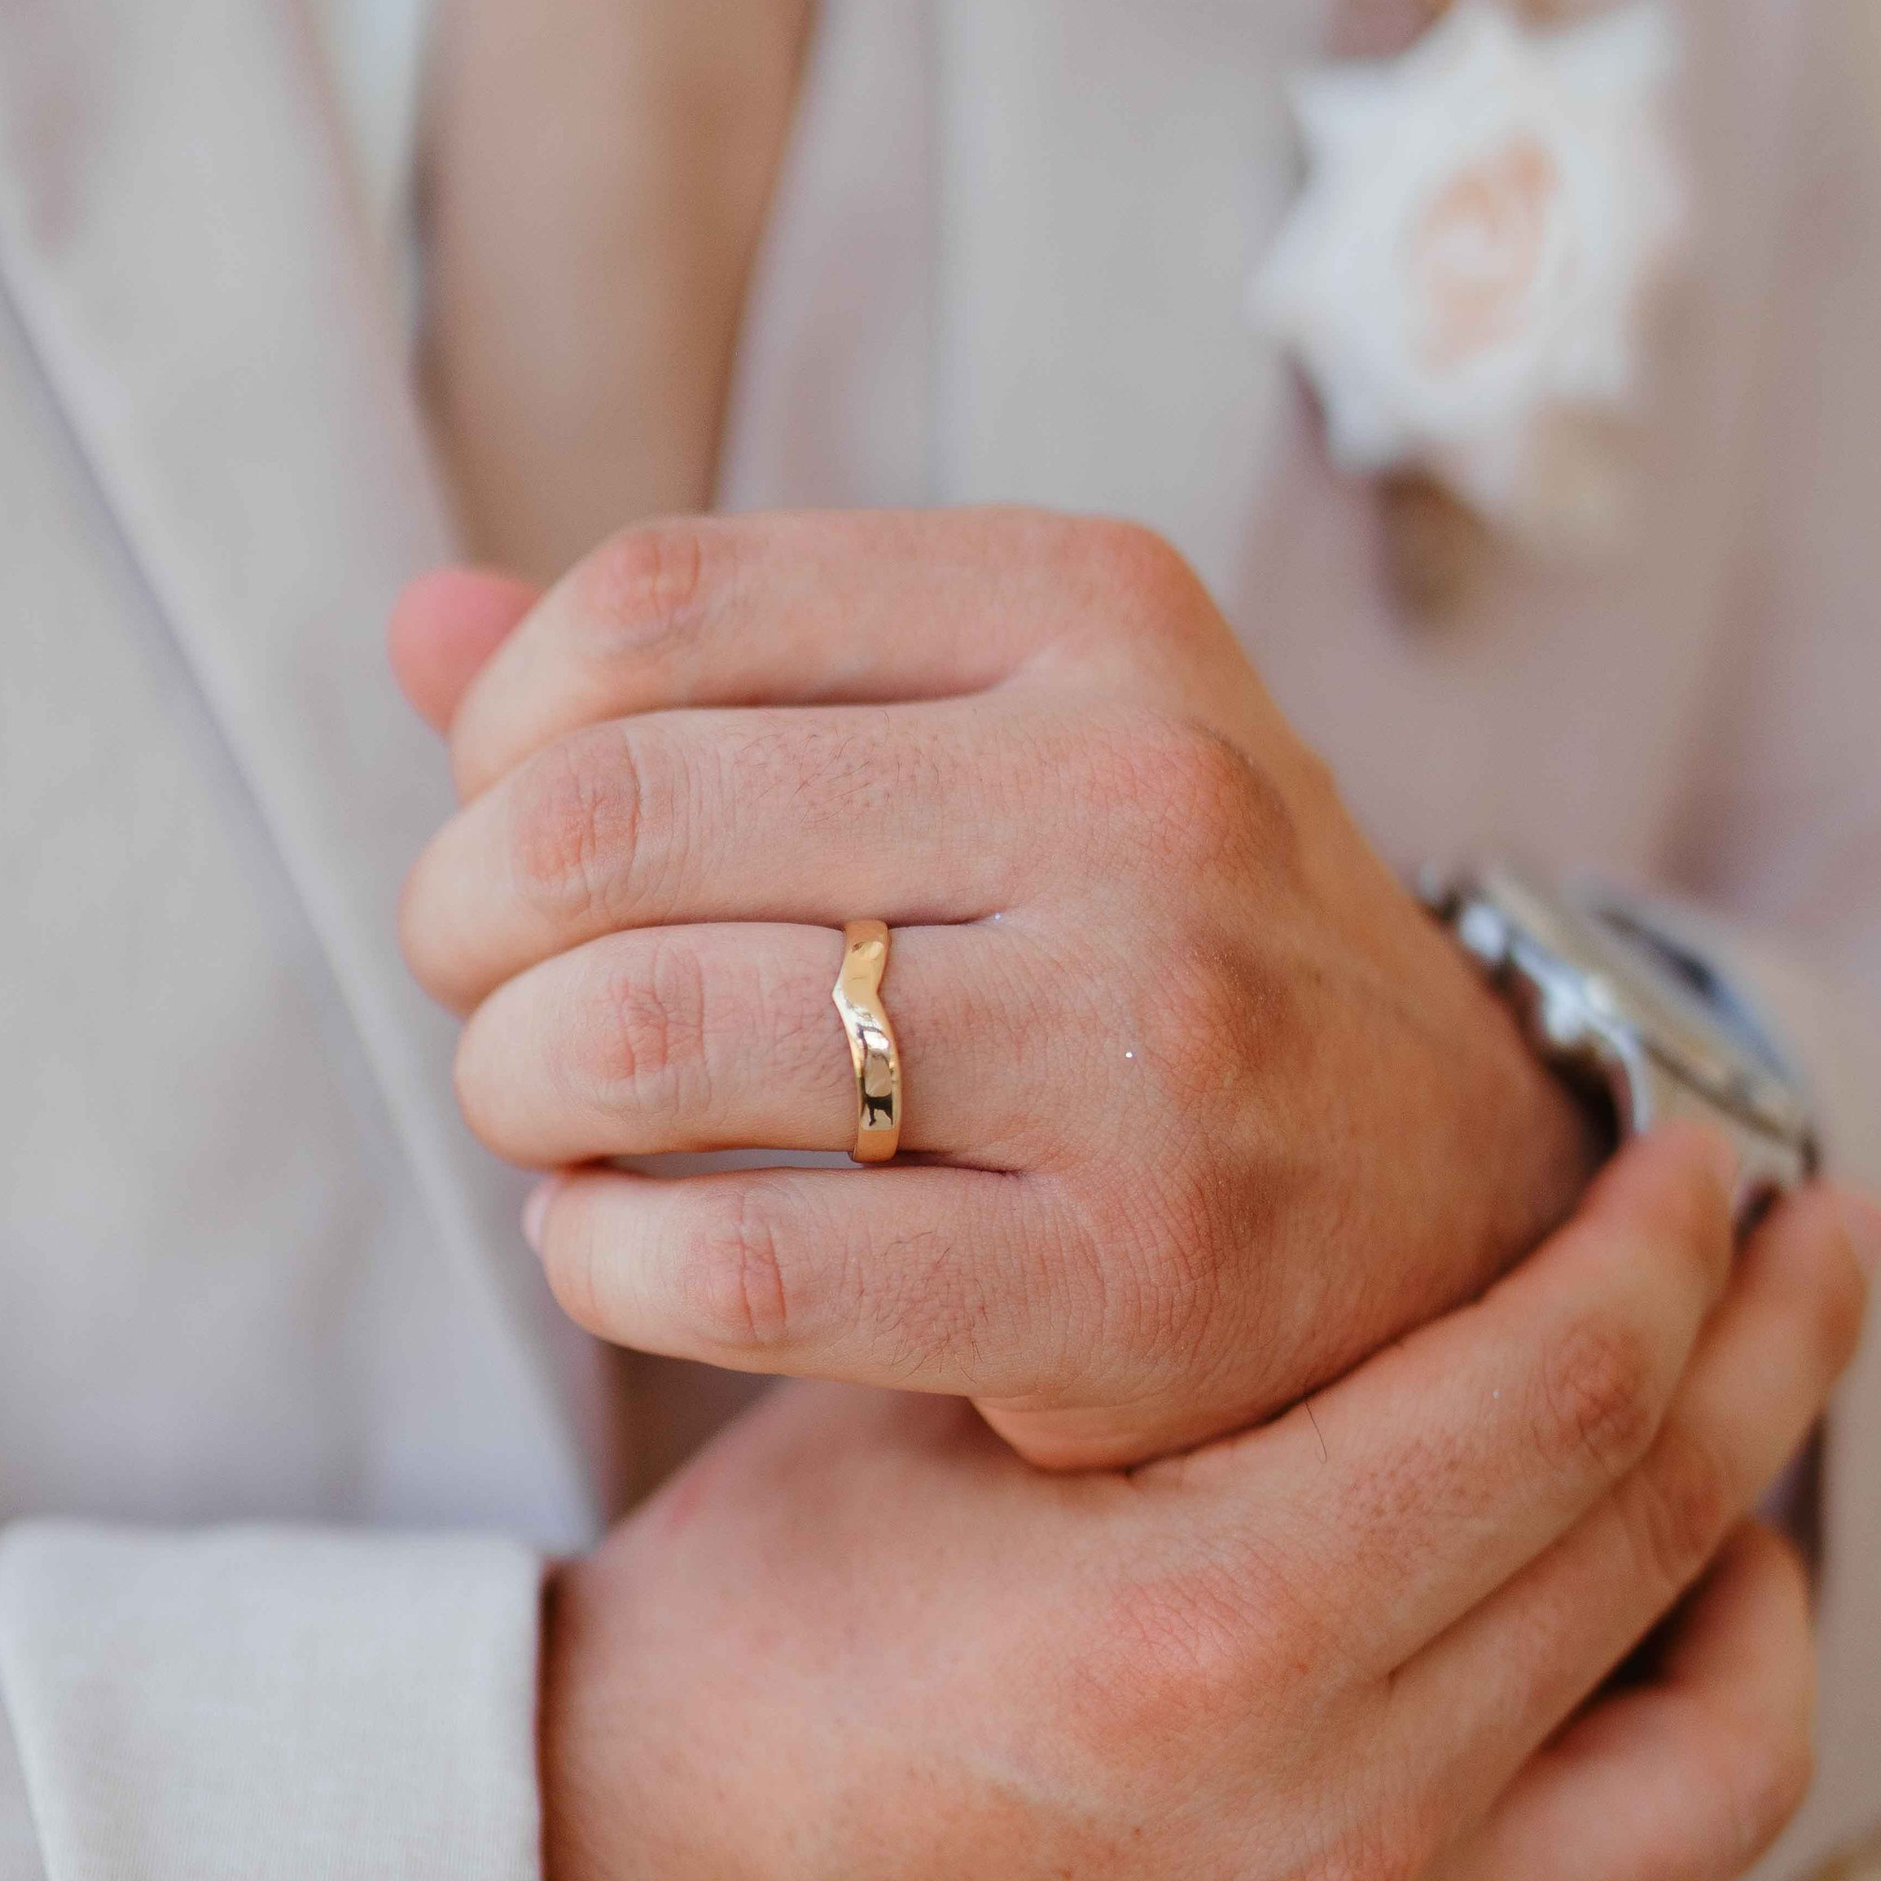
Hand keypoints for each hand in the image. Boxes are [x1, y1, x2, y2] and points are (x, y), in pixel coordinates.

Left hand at [394, 512, 1594, 1468]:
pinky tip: (620, 1244)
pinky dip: (603, 1259)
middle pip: (611, 814)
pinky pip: (737, 1264)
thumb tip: (419, 625)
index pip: (658, 603)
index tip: (505, 828)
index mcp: (1100, 610)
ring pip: (645, 1034)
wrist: (1461, 1203)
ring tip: (544, 1116)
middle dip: (469, 923)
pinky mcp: (1134, 1278)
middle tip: (487, 992)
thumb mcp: (1012, 736)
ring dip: (514, 1089)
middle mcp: (1148, 796)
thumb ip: (728, 677)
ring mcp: (1157, 1042)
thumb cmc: (1159, 948)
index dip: (502, 733)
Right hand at [536, 1131, 1880, 1880]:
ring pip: (1701, 1716)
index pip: (1552, 1389)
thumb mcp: (916, 1429)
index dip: (1652, 1238)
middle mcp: (1330, 1812)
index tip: (1691, 1133)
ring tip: (1761, 1419)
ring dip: (1757, 1534)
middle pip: (1657, 1525)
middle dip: (1763, 1343)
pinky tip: (1645, 1612)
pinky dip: (1688, 1715)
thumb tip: (1341, 1162)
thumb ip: (1141, 1323)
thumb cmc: (723, 1657)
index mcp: (1207, 1634)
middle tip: (1812, 1216)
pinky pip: (1626, 1857)